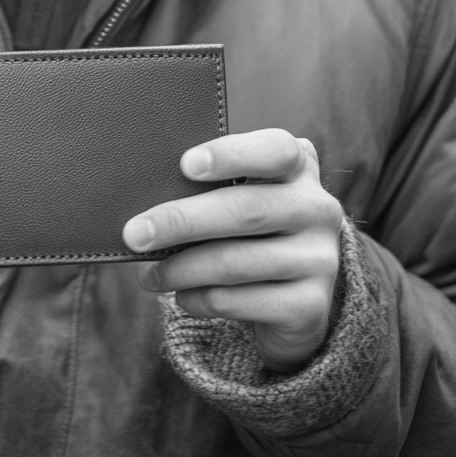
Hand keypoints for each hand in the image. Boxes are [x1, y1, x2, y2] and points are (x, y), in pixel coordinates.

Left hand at [122, 129, 341, 372]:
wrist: (294, 300)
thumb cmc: (249, 232)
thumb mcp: (240, 199)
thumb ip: (209, 190)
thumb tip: (146, 200)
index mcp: (299, 168)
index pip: (275, 149)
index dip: (231, 154)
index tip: (185, 164)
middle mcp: (317, 209)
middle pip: (245, 209)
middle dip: (182, 221)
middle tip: (135, 233)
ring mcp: (320, 259)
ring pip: (236, 261)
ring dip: (182, 268)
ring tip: (149, 275)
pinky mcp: (310, 306)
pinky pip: (241, 301)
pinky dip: (200, 299)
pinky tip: (180, 297)